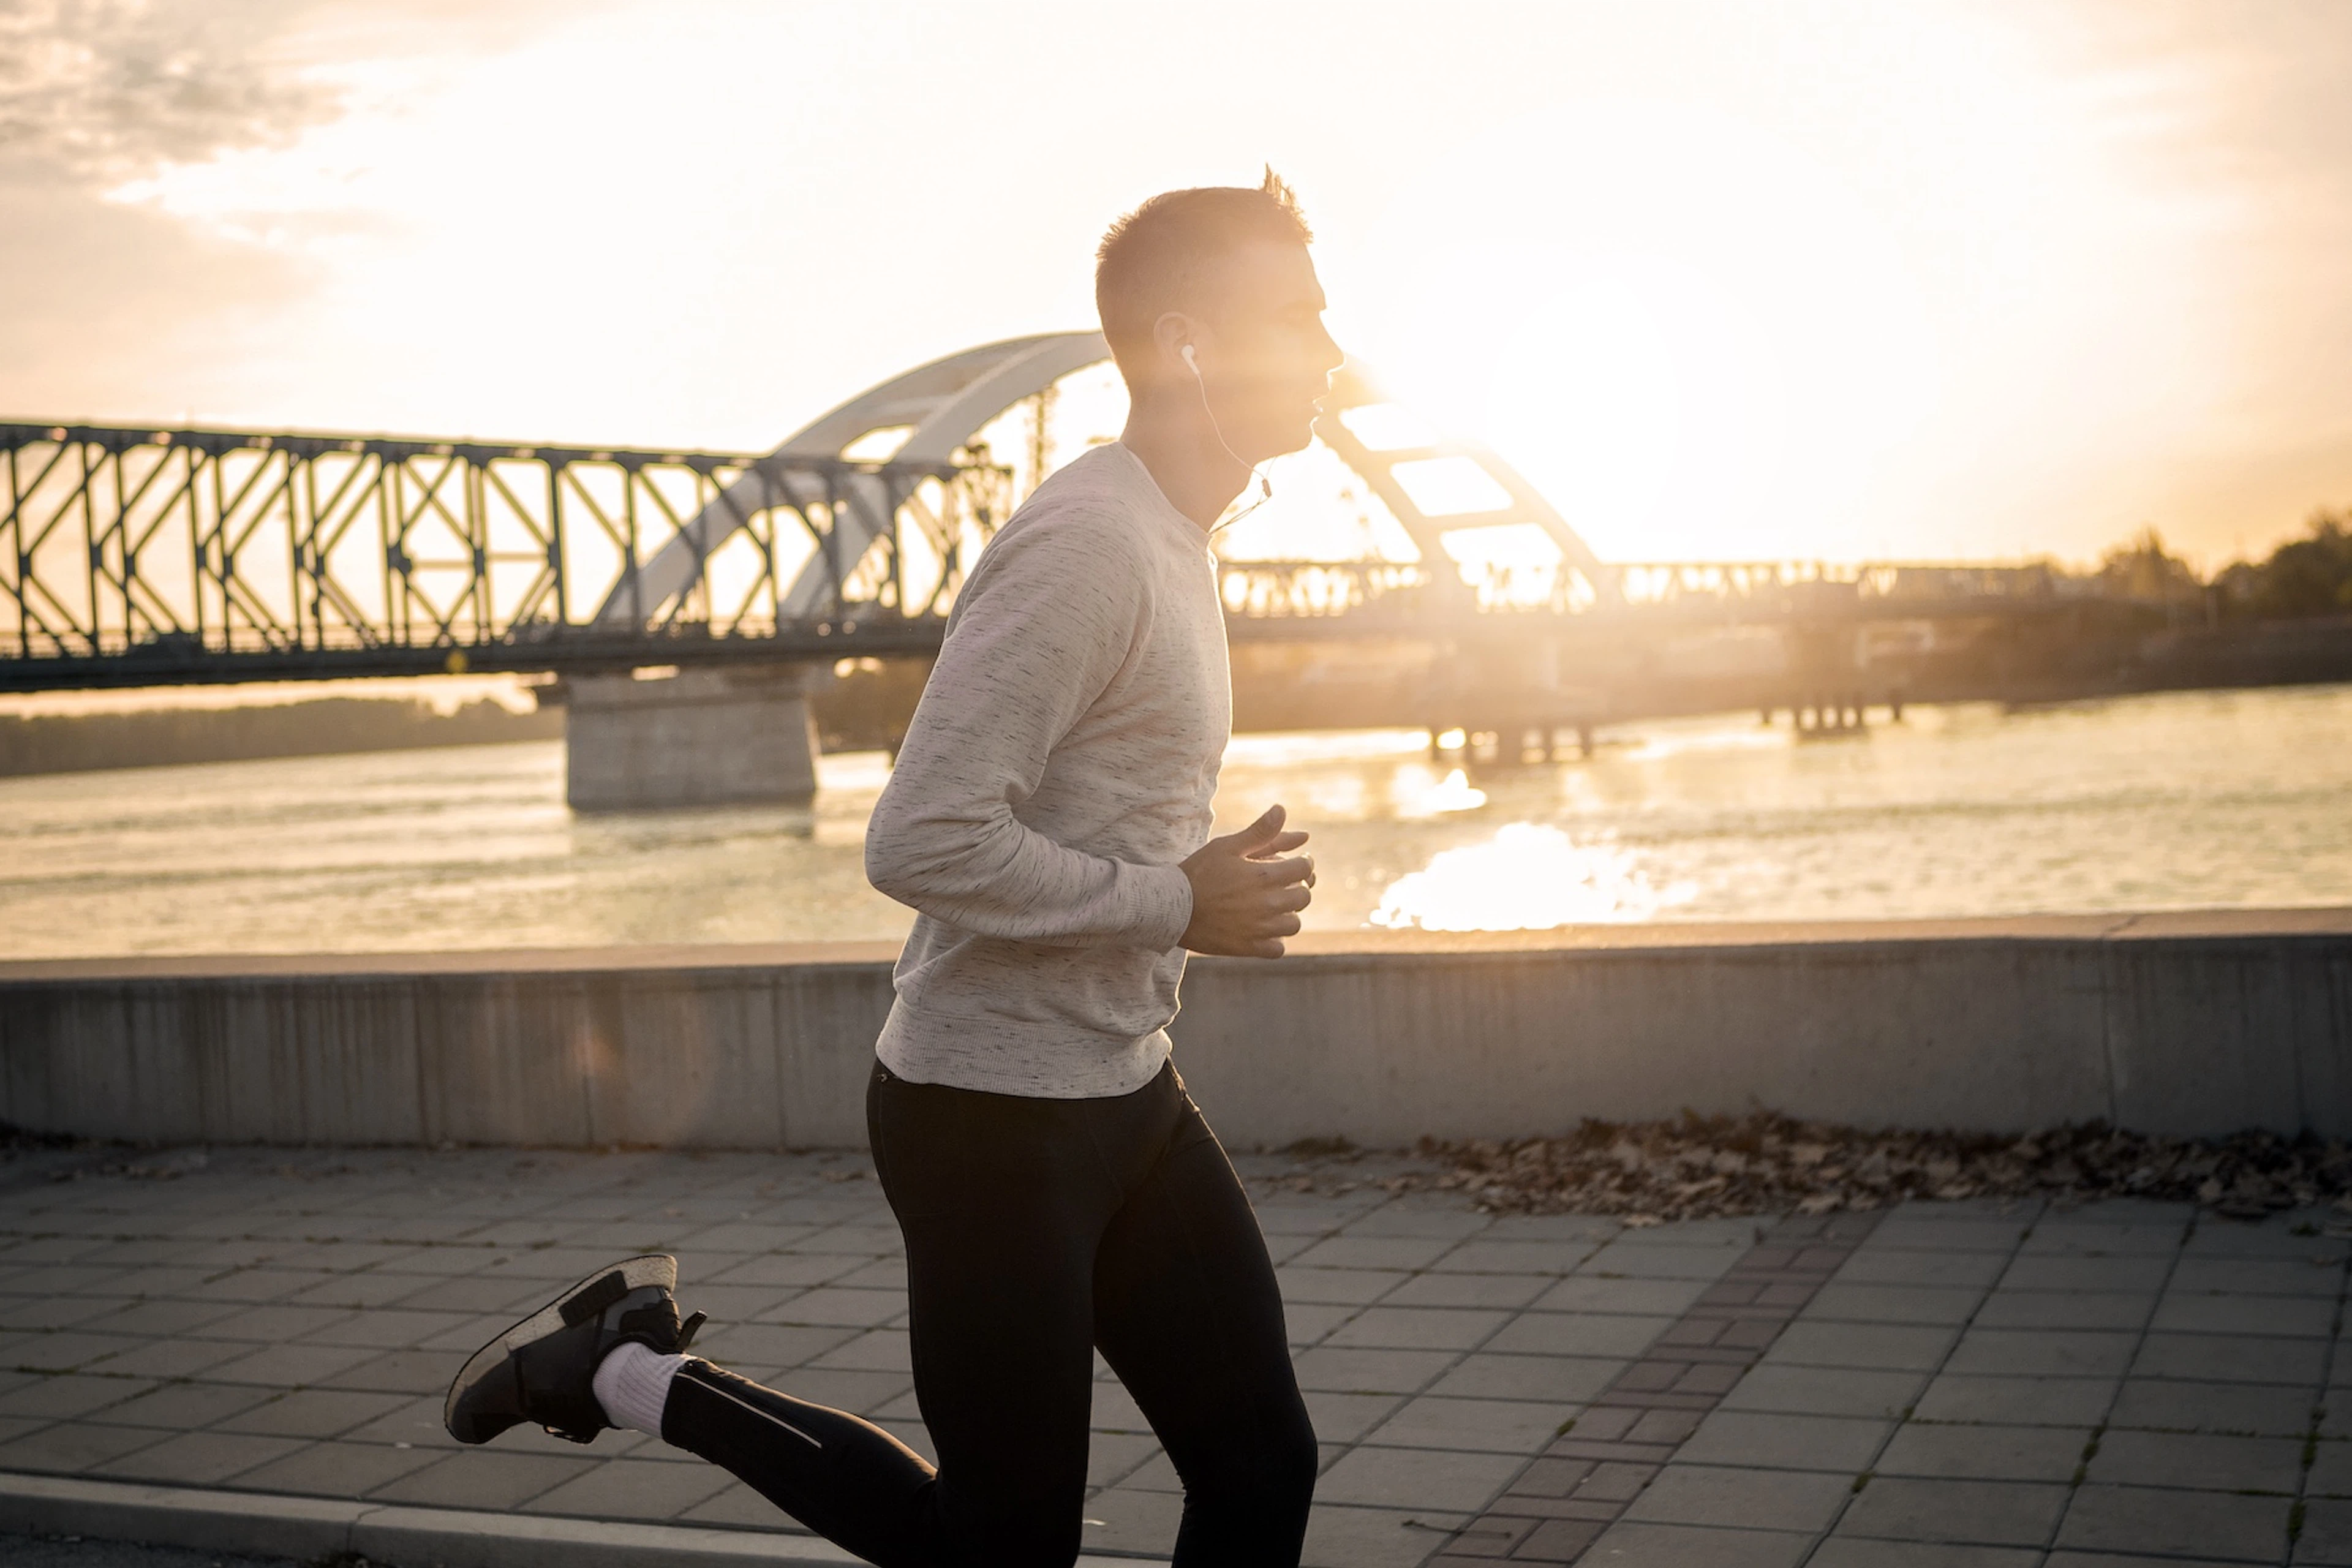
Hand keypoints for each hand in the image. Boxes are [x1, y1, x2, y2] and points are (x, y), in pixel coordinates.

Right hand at [1178, 804, 1313, 958]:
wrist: (1172, 907)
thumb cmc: (1199, 872)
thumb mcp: (1227, 846)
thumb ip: (1259, 831)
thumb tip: (1282, 809)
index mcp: (1264, 875)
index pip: (1304, 868)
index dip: (1304, 862)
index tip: (1296, 861)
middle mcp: (1267, 903)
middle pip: (1304, 896)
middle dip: (1298, 887)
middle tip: (1285, 883)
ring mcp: (1259, 928)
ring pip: (1294, 924)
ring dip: (1289, 913)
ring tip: (1275, 906)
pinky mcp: (1249, 947)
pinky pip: (1278, 948)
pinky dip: (1275, 939)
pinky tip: (1264, 928)